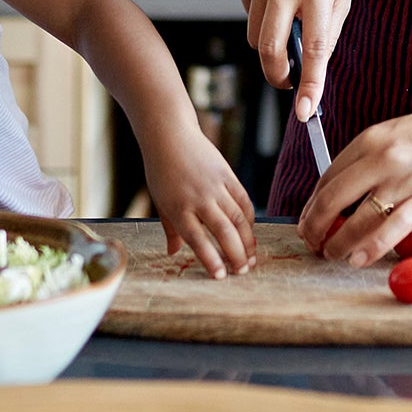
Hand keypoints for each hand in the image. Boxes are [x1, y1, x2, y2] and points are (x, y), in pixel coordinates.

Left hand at [143, 128, 257, 277]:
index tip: (221, 276)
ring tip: (251, 258)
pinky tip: (250, 232)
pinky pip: (243, 200)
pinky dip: (249, 218)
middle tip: (242, 272)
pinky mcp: (227, 174)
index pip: (198, 240)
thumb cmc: (161, 170)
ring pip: (238, 217)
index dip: (211, 260)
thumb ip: (170, 229)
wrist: (170, 135)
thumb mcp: (160, 201)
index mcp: (178, 208)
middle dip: (236, 255)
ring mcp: (215, 186)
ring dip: (247, 240)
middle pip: (223, 231)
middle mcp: (199, 198)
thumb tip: (173, 253)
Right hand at [239, 0, 350, 122]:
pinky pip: (249, 16)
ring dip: (271, 45)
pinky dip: (263, 20)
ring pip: (255, 37)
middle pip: (268, 48)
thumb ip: (327, 30)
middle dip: (277, 75)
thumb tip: (310, 70)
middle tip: (287, 82)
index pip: (314, 45)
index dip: (310, 82)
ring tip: (289, 25)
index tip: (305, 111)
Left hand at [298, 101, 411, 265]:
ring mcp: (406, 178)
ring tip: (332, 255)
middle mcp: (383, 156)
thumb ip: (375, 159)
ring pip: (357, 217)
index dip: (313, 205)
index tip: (309, 222)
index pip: (328, 177)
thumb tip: (350, 193)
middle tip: (312, 243)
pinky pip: (392, 228)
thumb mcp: (402, 134)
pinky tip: (359, 259)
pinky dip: (370, 247)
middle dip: (315, 226)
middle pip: (332, 198)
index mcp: (372, 138)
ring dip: (338, 242)